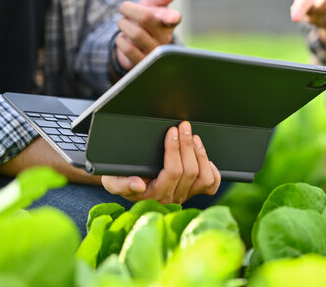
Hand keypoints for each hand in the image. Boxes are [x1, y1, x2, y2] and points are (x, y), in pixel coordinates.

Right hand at [101, 121, 220, 203]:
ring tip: (193, 138)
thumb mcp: (112, 179)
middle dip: (187, 145)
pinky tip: (205, 157)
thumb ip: (121, 184)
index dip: (175, 149)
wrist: (124, 180)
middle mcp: (170, 197)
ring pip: (203, 178)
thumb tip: (137, 185)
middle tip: (184, 127)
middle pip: (189, 171)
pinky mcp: (193, 192)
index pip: (172, 172)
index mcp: (152, 195)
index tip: (172, 131)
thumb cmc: (119, 177)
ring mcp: (184, 195)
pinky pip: (211, 186)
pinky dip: (213, 171)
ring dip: (201, 154)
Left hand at [116, 0, 182, 69]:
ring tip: (123, 25)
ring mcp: (155, 53)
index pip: (173, 17)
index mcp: (169, 22)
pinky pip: (128, 49)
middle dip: (129, 9)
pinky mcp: (143, 64)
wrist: (133, 42)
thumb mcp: (153, 5)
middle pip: (146, 17)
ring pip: (136, 34)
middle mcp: (165, 38)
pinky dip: (120, 40)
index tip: (172, 17)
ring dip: (123, 25)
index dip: (172, 17)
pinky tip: (123, 39)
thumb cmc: (146, 20)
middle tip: (124, 8)